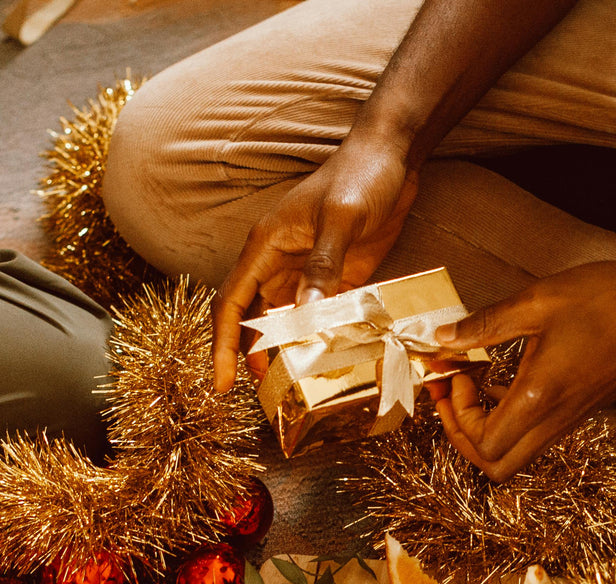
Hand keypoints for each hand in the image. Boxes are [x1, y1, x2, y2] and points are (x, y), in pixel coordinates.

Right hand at [211, 136, 418, 390]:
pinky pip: (321, 314)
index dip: (223, 345)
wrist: (393, 154)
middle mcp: (279, 261)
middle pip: (254, 319)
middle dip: (253, 356)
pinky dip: (321, 337)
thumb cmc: (360, 175)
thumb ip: (323, 266)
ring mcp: (307, 269)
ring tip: (295, 386)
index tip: (222, 382)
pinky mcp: (337, 275)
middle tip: (267, 395)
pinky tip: (330, 360)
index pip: (232, 303)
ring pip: (286, 320)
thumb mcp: (341, 219)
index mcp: (265, 246)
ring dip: (287, 350)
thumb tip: (304, 315)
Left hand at [430, 260, 615, 480]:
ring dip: (485, 431)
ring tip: (473, 385)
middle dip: (464, 439)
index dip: (457, 418)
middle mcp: (556, 420)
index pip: (484, 444)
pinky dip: (508, 419)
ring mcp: (571, 419)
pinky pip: (535, 435)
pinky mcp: (580, 410)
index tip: (457, 376)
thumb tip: (442, 339)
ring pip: (516, 455)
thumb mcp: (537, 302)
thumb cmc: (613, 300)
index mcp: (541, 398)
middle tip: (453, 397)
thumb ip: (484, 324)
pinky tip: (503, 379)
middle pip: (496, 467)